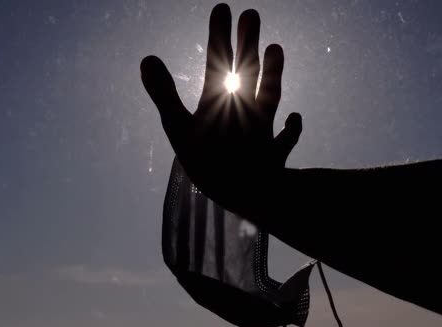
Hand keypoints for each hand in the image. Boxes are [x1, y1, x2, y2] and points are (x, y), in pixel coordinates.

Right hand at [141, 3, 302, 217]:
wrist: (247, 194)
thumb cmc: (207, 162)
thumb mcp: (178, 128)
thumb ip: (163, 93)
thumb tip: (146, 59)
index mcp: (219, 101)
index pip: (218, 61)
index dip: (220, 34)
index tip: (223, 7)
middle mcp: (245, 109)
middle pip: (248, 70)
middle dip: (248, 42)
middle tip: (252, 14)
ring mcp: (262, 130)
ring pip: (271, 96)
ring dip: (274, 74)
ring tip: (277, 48)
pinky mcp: (275, 154)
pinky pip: (285, 139)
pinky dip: (291, 128)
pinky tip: (295, 117)